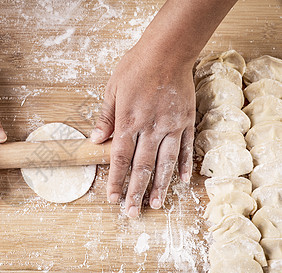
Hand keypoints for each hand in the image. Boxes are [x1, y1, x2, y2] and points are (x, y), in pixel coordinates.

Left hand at [91, 44, 194, 217]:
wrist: (167, 51)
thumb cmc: (136, 67)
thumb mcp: (112, 90)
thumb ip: (105, 117)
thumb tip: (95, 140)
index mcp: (128, 122)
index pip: (119, 159)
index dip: (115, 180)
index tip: (112, 198)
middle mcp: (150, 128)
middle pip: (142, 167)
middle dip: (135, 192)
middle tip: (132, 213)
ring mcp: (171, 126)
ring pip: (165, 163)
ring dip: (160, 186)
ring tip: (157, 205)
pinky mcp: (186, 121)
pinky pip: (186, 148)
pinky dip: (183, 165)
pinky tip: (181, 181)